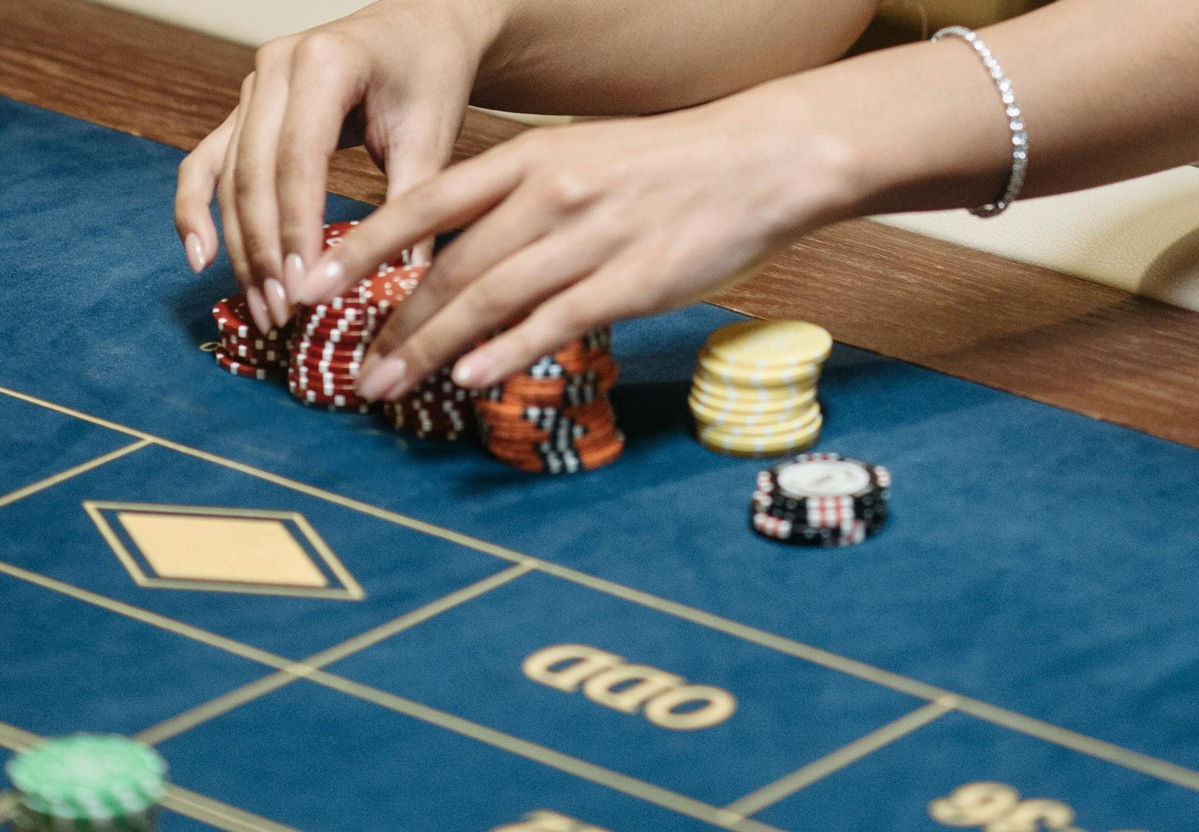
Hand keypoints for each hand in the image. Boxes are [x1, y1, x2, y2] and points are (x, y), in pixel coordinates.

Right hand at [173, 0, 501, 331]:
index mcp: (326, 63)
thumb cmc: (430, 78)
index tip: (305, 288)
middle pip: (255, 173)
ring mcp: (252, 88)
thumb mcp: (432, 138)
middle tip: (282, 314)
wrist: (419, 31)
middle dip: (265, 251)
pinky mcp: (245, 111)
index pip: (299, 158)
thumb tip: (410, 288)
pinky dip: (197, 210)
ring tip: (262, 307)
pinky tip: (202, 259)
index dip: (297, 228)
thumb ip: (415, 208)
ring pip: (229, 177)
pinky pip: (208, 163)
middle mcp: (275, 69)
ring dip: (241, 247)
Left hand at [295, 91, 861, 400]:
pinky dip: (506, 351)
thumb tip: (461, 254)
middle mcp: (548, 194)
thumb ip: (519, 200)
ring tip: (390, 387)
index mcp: (528, 159)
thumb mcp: (580, 158)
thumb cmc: (667, 165)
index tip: (315, 288)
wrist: (760, 160)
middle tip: (355, 371)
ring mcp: (591, 238)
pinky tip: (470, 378)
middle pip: (450, 267)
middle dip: (393, 325)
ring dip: (431, 349)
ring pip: (490, 299)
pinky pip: (556, 321)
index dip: (364, 250)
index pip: (425, 204)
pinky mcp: (634, 281)